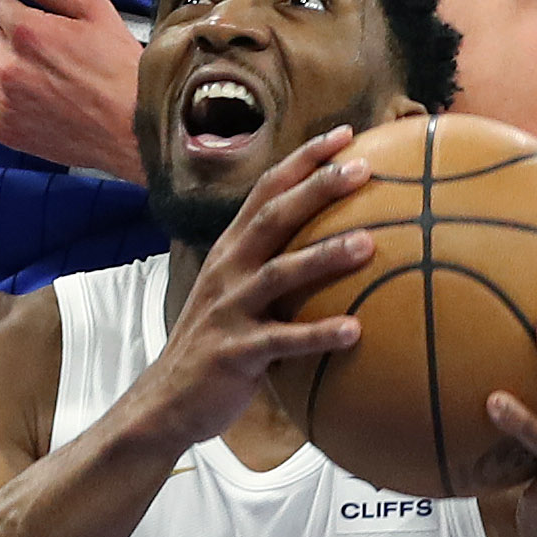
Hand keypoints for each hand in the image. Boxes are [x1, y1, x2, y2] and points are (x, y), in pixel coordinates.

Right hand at [129, 130, 373, 453]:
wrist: (166, 401)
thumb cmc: (216, 345)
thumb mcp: (237, 295)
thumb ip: (272, 268)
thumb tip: (332, 246)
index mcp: (229, 252)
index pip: (266, 192)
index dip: (304, 160)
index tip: (346, 135)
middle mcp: (226, 272)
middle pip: (273, 218)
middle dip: (317, 189)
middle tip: (363, 170)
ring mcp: (228, 311)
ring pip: (278, 274)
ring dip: (324, 256)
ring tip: (369, 244)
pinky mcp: (234, 353)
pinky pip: (281, 341)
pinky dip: (318, 335)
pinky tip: (355, 331)